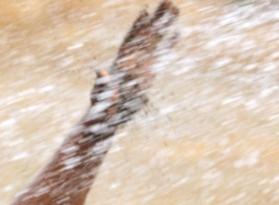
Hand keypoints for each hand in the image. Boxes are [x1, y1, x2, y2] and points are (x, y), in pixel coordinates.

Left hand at [87, 0, 178, 133]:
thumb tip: (101, 71)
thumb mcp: (101, 97)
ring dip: (164, 25)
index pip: (130, 42)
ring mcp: (140, 65)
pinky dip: (168, 43)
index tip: (145, 12)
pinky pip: (159, 55)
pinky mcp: (147, 73)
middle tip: (168, 1)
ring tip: (176, 8)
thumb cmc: (101, 110)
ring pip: (154, 41)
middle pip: (145, 36)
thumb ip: (102, 85)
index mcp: (121, 65)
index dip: (137, 28)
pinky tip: (178, 33)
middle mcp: (131, 61)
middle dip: (156, 18)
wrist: (106, 119)